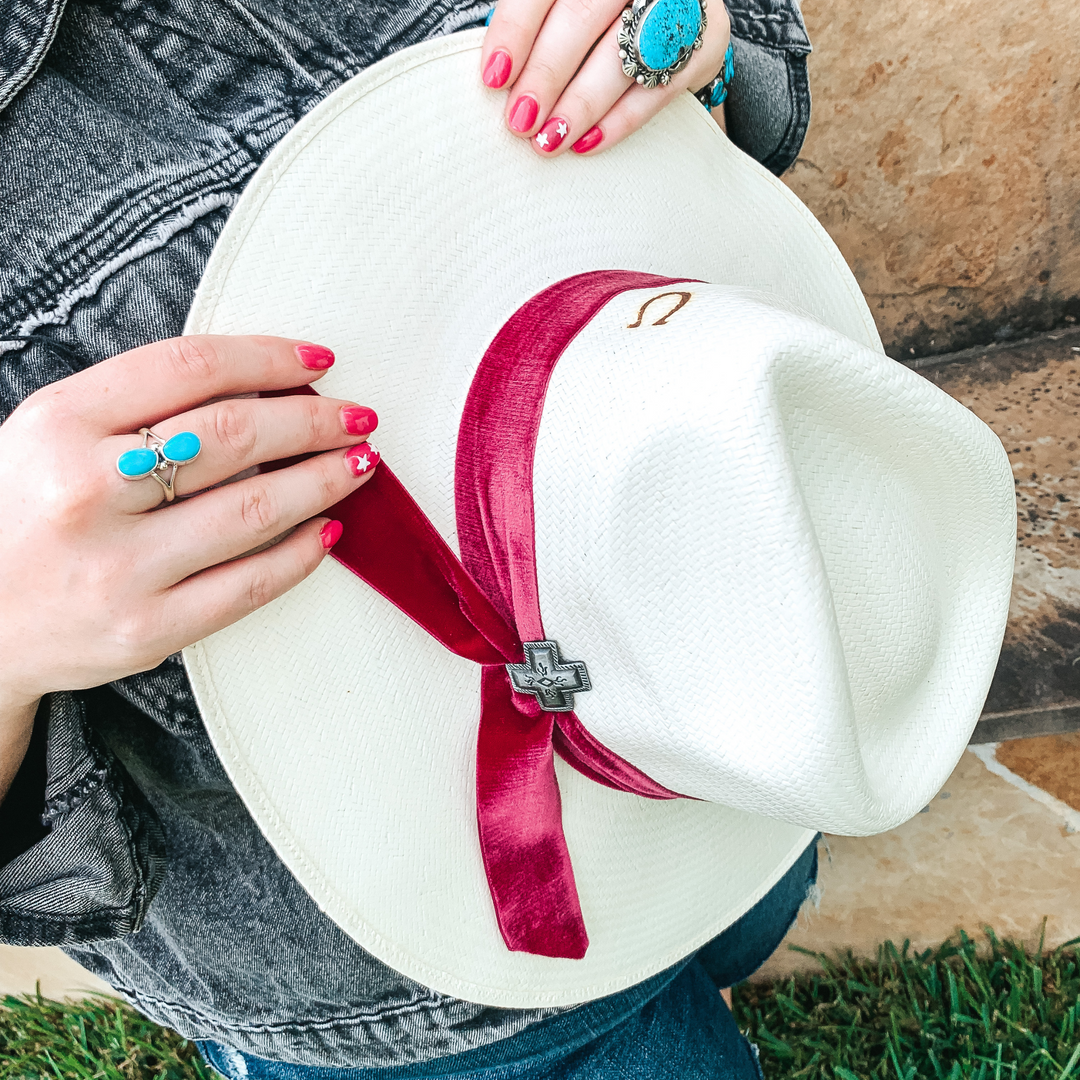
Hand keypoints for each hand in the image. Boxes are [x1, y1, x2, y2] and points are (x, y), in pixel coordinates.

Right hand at [0, 335, 379, 795]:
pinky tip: (329, 529)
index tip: (320, 359)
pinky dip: (303, 553)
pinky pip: (251, 585)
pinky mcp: (147, 630)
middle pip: (235, 436)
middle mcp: (86, 494)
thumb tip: (263, 384)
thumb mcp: (51, 433)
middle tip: (358, 417)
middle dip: (315, 420)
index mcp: (59, 425)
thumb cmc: (22, 512)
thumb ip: (138, 404)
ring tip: (360, 464)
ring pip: (256, 510)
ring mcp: (119, 570)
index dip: (270, 357)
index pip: (191, 368)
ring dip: (325, 480)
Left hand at [481, 0, 730, 155]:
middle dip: (546, 74)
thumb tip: (497, 73)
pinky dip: (620, 119)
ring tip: (549, 139)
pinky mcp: (708, 38)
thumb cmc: (602, 12)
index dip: (516, 29)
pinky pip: (659, 86)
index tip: (494, 76)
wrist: (678, 9)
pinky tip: (588, 142)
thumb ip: (536, 21)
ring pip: (621, 54)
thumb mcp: (567, 3)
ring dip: (580, 104)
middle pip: (583, 17)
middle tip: (520, 119)